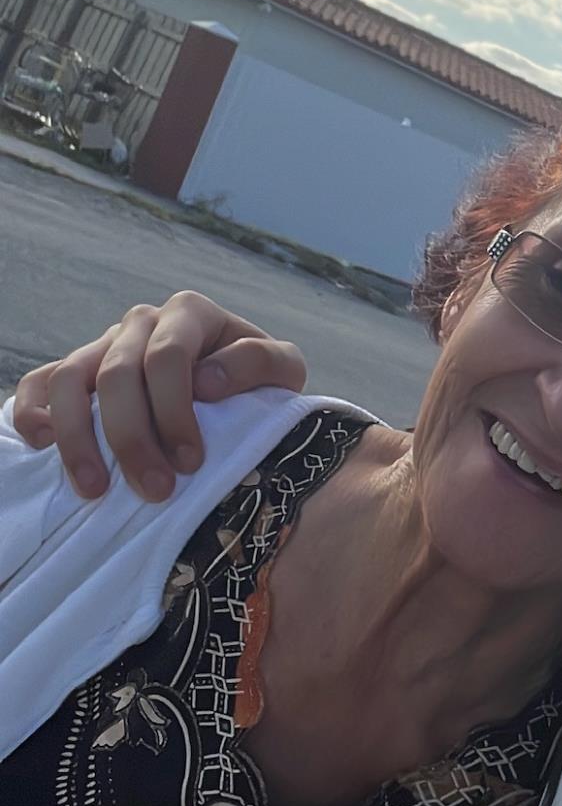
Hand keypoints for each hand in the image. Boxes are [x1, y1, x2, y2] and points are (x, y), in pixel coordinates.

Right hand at [11, 293, 306, 501]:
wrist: (240, 388)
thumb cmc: (260, 382)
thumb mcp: (284, 369)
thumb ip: (260, 362)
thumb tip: (206, 381)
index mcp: (190, 314)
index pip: (168, 357)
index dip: (174, 411)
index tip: (191, 462)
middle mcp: (142, 322)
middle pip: (118, 374)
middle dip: (132, 438)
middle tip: (155, 491)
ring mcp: (104, 344)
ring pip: (70, 379)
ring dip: (78, 437)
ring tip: (95, 489)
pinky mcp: (78, 372)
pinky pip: (39, 382)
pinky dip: (33, 411)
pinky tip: (43, 444)